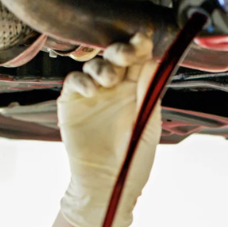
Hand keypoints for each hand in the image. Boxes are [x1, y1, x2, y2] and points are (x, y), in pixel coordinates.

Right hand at [57, 34, 161, 226]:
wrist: (108, 186)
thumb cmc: (133, 161)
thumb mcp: (147, 125)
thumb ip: (149, 93)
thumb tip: (154, 61)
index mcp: (137, 91)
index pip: (138, 60)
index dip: (139, 47)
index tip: (143, 40)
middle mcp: (114, 89)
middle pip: (115, 57)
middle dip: (120, 50)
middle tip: (124, 55)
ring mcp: (92, 95)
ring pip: (94, 65)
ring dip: (102, 67)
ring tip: (108, 81)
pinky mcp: (72, 105)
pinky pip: (73, 82)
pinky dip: (81, 81)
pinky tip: (91, 92)